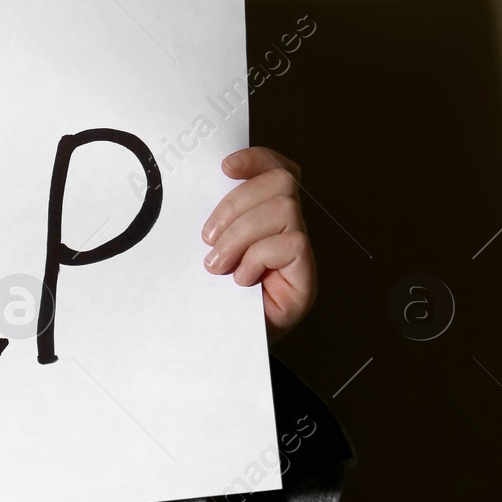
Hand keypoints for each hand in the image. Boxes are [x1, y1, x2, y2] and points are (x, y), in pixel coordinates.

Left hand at [200, 146, 314, 344]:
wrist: (227, 342)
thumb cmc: (216, 295)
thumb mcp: (210, 249)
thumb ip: (215, 221)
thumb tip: (195, 189)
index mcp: (264, 214)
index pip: (275, 169)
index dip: (256, 159)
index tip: (225, 167)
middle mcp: (289, 227)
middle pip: (280, 182)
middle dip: (236, 205)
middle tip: (208, 238)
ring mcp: (301, 250)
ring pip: (283, 208)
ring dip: (242, 235)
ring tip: (219, 264)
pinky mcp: (307, 274)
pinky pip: (290, 244)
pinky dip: (258, 258)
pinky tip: (242, 280)